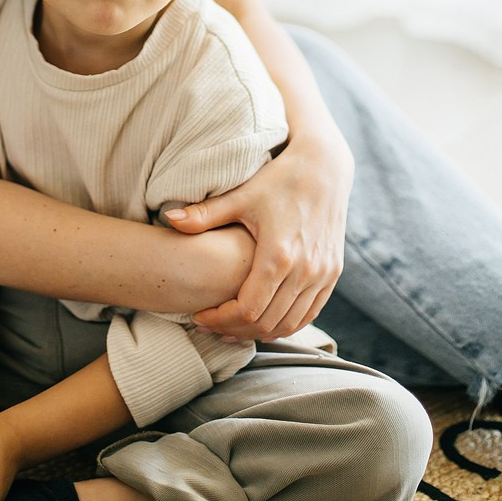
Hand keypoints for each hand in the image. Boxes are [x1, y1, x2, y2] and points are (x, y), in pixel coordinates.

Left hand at [167, 134, 351, 340]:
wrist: (324, 167)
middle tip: (209, 326)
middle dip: (234, 330)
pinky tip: (262, 320)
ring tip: (231, 327)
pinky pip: (309, 314)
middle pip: (267, 322)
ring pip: (289, 324)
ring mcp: (322, 274)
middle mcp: (305, 270)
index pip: (248, 309)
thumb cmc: (278, 180)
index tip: (200, 316)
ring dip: (259, 333)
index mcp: (279, 254)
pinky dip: (285, 324)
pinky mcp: (332, 274)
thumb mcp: (240, 196)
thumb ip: (204, 214)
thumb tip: (169, 219)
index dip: (221, 319)